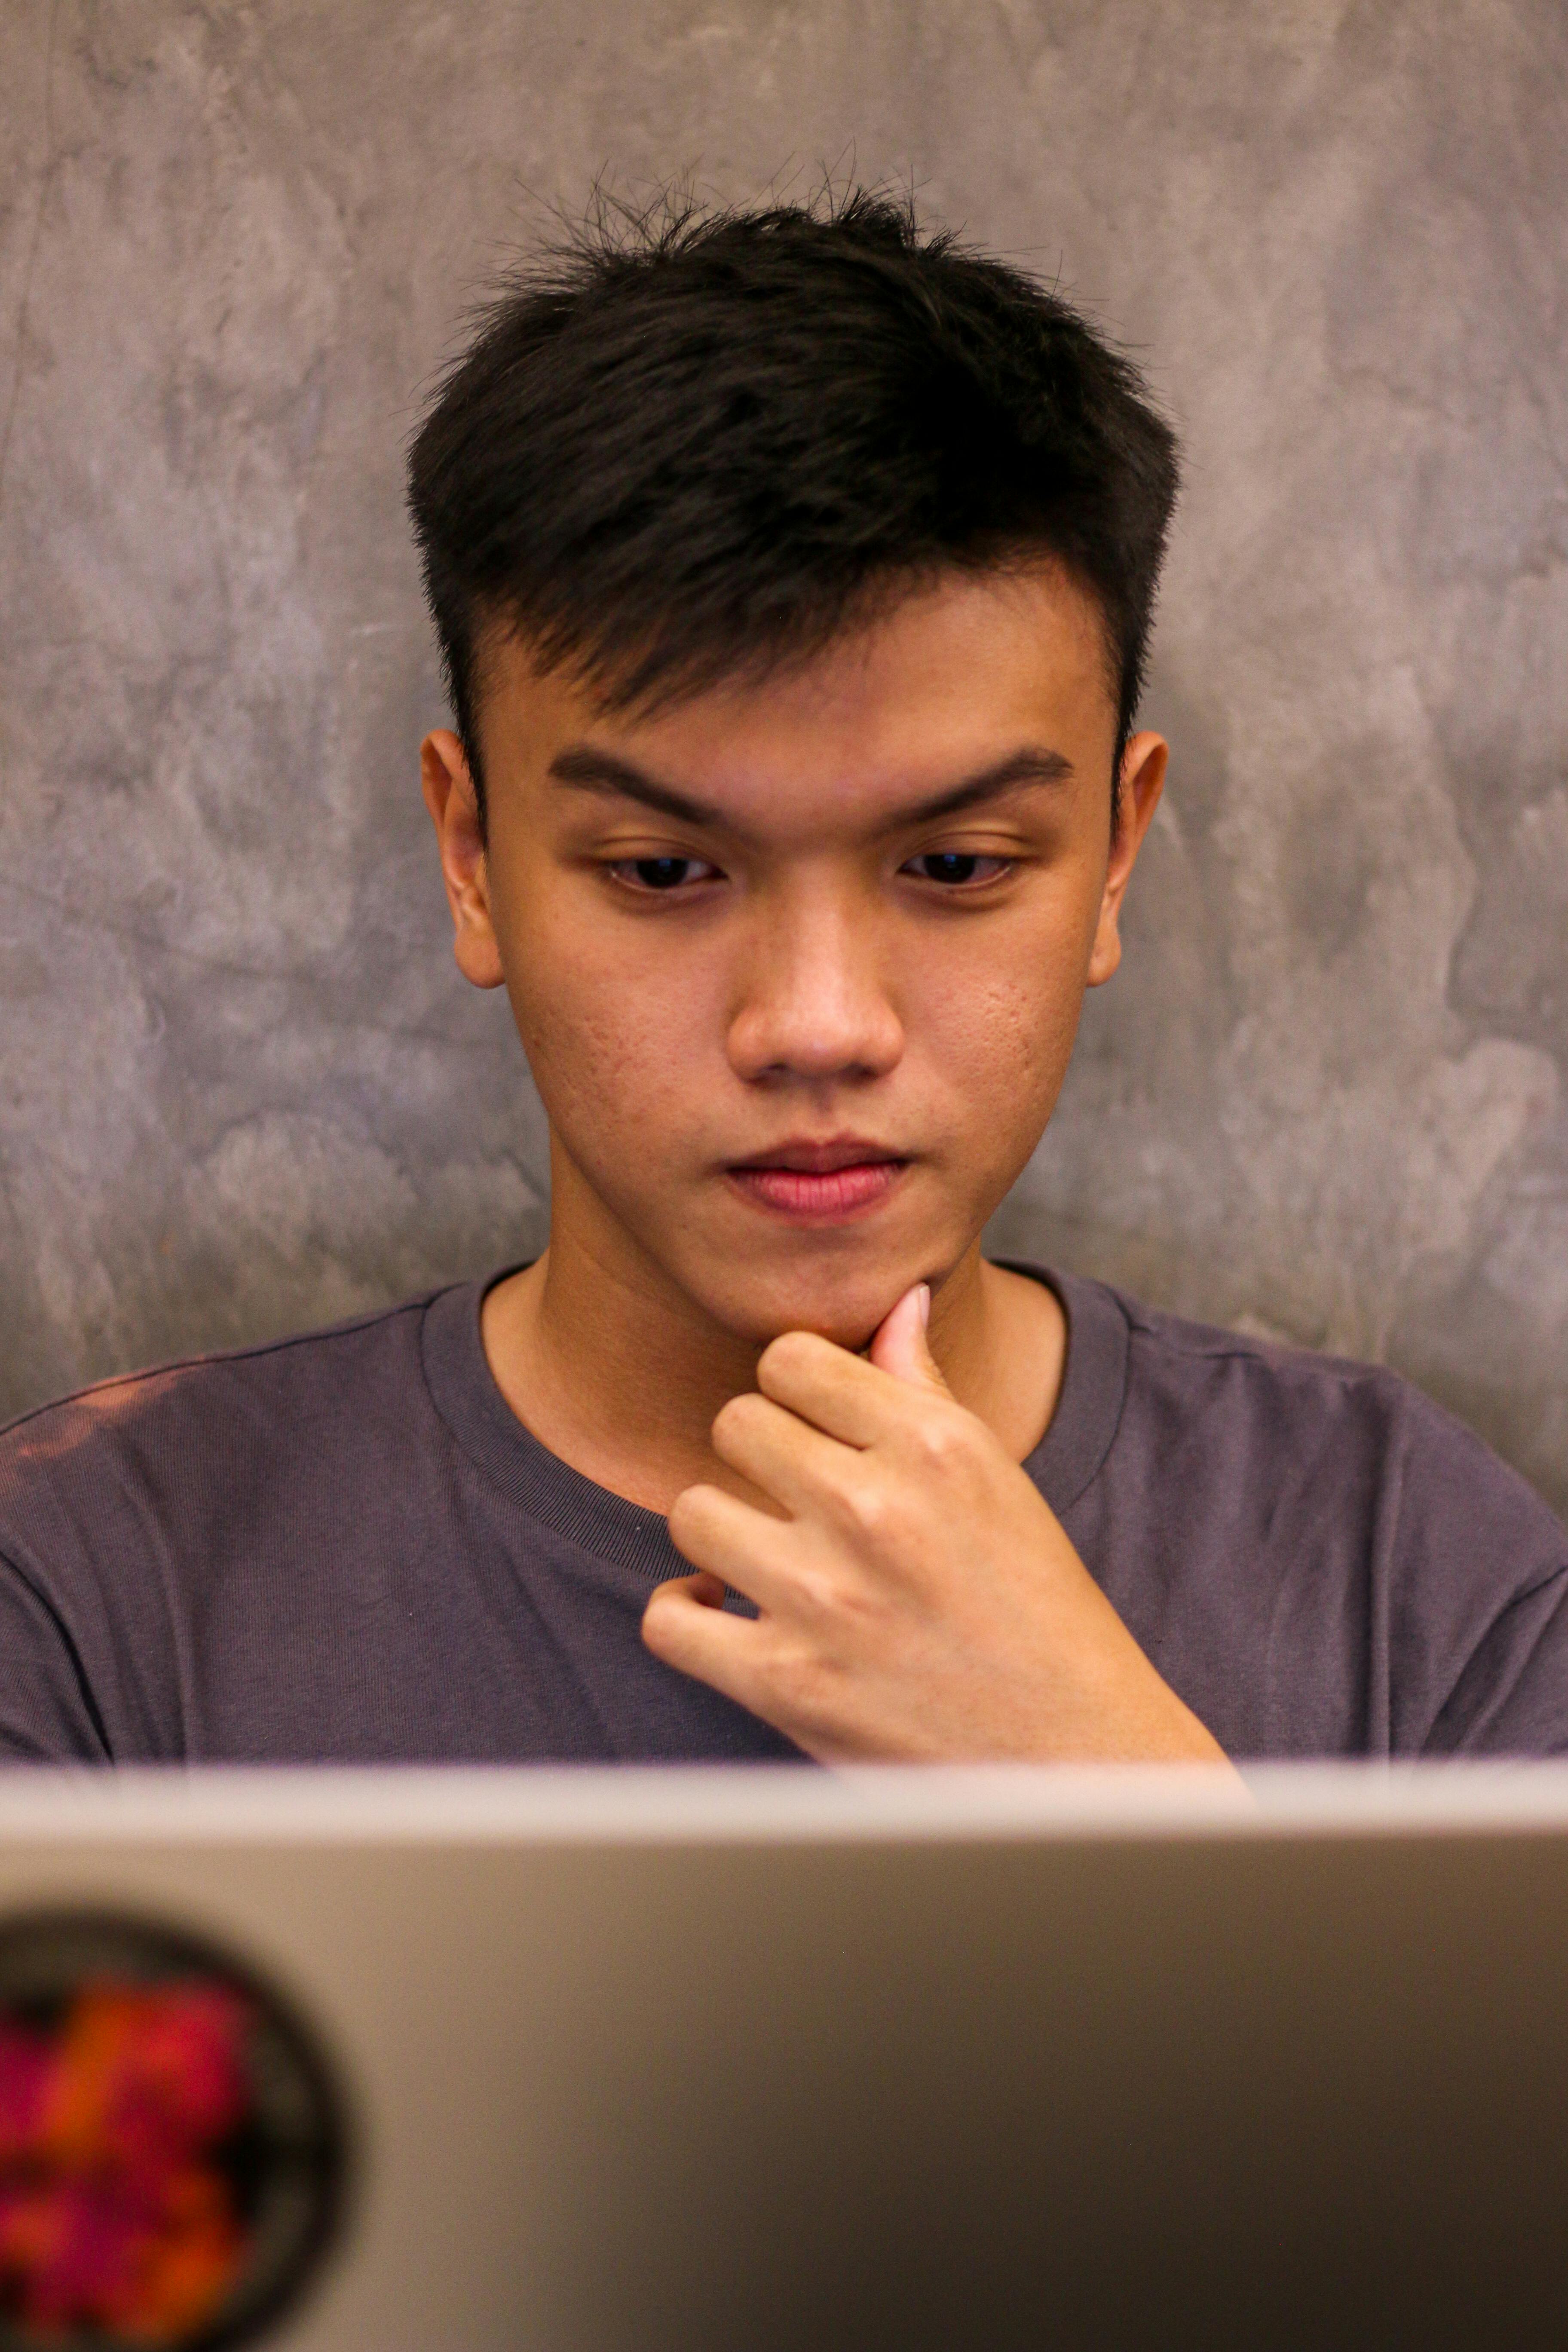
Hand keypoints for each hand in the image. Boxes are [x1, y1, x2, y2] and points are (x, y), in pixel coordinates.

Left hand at [642, 1286, 1231, 1764]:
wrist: (1070, 1753)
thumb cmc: (1033, 1607)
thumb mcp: (994, 1477)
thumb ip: (925, 1386)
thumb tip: (899, 1299)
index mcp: (934, 1445)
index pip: (790, 1359)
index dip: (792, 1392)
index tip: (813, 1431)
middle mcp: (875, 1509)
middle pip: (735, 1423)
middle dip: (758, 1458)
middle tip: (794, 1501)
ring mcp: (824, 1598)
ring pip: (691, 1511)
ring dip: (720, 1533)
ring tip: (761, 1556)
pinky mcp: (786, 1683)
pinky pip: (668, 1620)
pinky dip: (683, 1615)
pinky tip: (720, 1613)